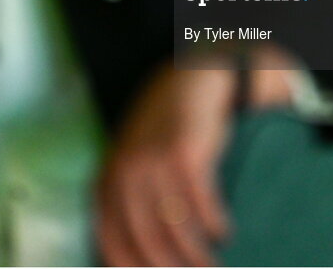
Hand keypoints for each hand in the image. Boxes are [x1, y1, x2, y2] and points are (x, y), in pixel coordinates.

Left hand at [99, 47, 296, 265]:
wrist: (189, 81)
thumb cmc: (163, 130)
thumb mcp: (134, 161)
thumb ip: (128, 201)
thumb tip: (138, 256)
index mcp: (107, 181)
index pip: (112, 243)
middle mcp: (125, 174)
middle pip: (147, 242)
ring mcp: (154, 164)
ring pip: (176, 228)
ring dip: (198, 256)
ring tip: (213, 266)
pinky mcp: (184, 156)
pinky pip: (201, 204)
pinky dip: (215, 225)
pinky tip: (224, 233)